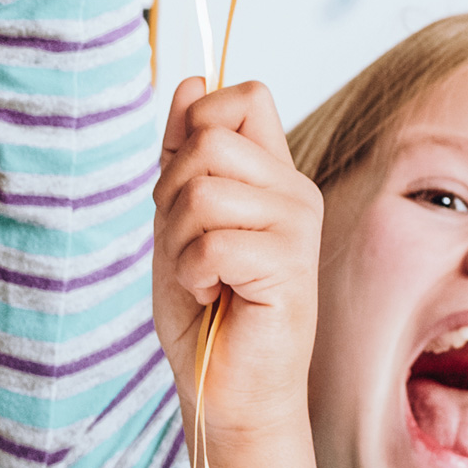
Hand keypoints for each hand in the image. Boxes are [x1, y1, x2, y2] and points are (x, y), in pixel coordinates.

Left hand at [152, 77, 318, 435]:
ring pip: (203, 189)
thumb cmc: (204, 308)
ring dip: (179, 240)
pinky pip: (212, 242)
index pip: (244, 95)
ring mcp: (297, 227)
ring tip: (201, 274)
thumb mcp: (177, 217)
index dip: (196, 122)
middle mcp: (293, 191)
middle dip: (171, 193)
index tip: (183, 180)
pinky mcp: (290, 266)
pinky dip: (192, 273)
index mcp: (271, 174)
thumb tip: (189, 82)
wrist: (224, 385)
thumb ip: (182, 152)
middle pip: (209, 137)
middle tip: (188, 244)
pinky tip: (213, 295)